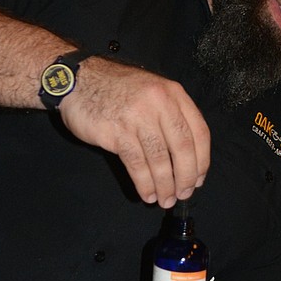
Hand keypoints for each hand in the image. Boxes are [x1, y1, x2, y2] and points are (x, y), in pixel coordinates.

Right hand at [59, 57, 209, 207]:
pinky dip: (144, 183)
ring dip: (165, 185)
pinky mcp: (117, 131)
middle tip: (183, 194)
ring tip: (165, 199)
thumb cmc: (116, 89)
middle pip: (182, 148)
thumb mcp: (152, 92)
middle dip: (185, 177)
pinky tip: (147, 194)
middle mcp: (159, 102)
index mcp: (173, 93)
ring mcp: (138, 116)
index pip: (199, 132)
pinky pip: (137, 164)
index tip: (198, 179)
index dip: (201, 161)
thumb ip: (171, 115)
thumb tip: (187, 158)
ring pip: (160, 159)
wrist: (78, 80)